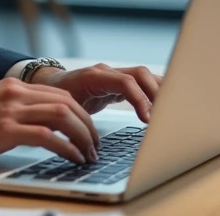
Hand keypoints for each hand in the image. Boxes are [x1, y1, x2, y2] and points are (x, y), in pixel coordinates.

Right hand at [0, 77, 100, 164]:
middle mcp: (15, 93)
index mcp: (13, 86)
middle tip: (95, 145)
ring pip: (63, 116)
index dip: (80, 113)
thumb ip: (15, 109)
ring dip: (83, 137)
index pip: (59, 95)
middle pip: (67, 103)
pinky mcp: (5, 130)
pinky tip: (74, 159)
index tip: (88, 131)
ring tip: (90, 154)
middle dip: (88, 125)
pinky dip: (67, 148)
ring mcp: (11, 110)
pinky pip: (47, 137)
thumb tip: (40, 126)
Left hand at [29, 64, 162, 121]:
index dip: (140, 99)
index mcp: (94, 77)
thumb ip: (78, 124)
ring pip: (144, 77)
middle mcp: (107, 72)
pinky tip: (161, 109)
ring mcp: (115, 75)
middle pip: (141, 74)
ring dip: (159, 92)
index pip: (125, 82)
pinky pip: (141, 84)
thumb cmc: (56, 97)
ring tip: (169, 113)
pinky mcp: (119, 83)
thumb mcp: (65, 110)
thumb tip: (90, 146)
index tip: (148, 119)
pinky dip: (153, 94)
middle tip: (167, 116)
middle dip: (157, 93)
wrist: (50, 84)